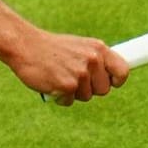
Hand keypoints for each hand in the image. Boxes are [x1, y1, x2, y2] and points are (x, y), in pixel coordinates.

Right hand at [13, 32, 128, 105]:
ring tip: (58, 77)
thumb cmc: (51, 49)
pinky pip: (69, 102)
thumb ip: (94, 60)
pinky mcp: (67, 86)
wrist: (24, 45)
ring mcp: (80, 74)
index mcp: (98, 49)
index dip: (117, 81)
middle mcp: (92, 60)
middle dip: (89, 89)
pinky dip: (59, 97)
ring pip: (86, 97)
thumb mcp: (78, 47)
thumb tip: (110, 80)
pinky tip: (50, 83)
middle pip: (103, 90)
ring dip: (73, 93)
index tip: (111, 83)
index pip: (122, 71)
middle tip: (73, 78)